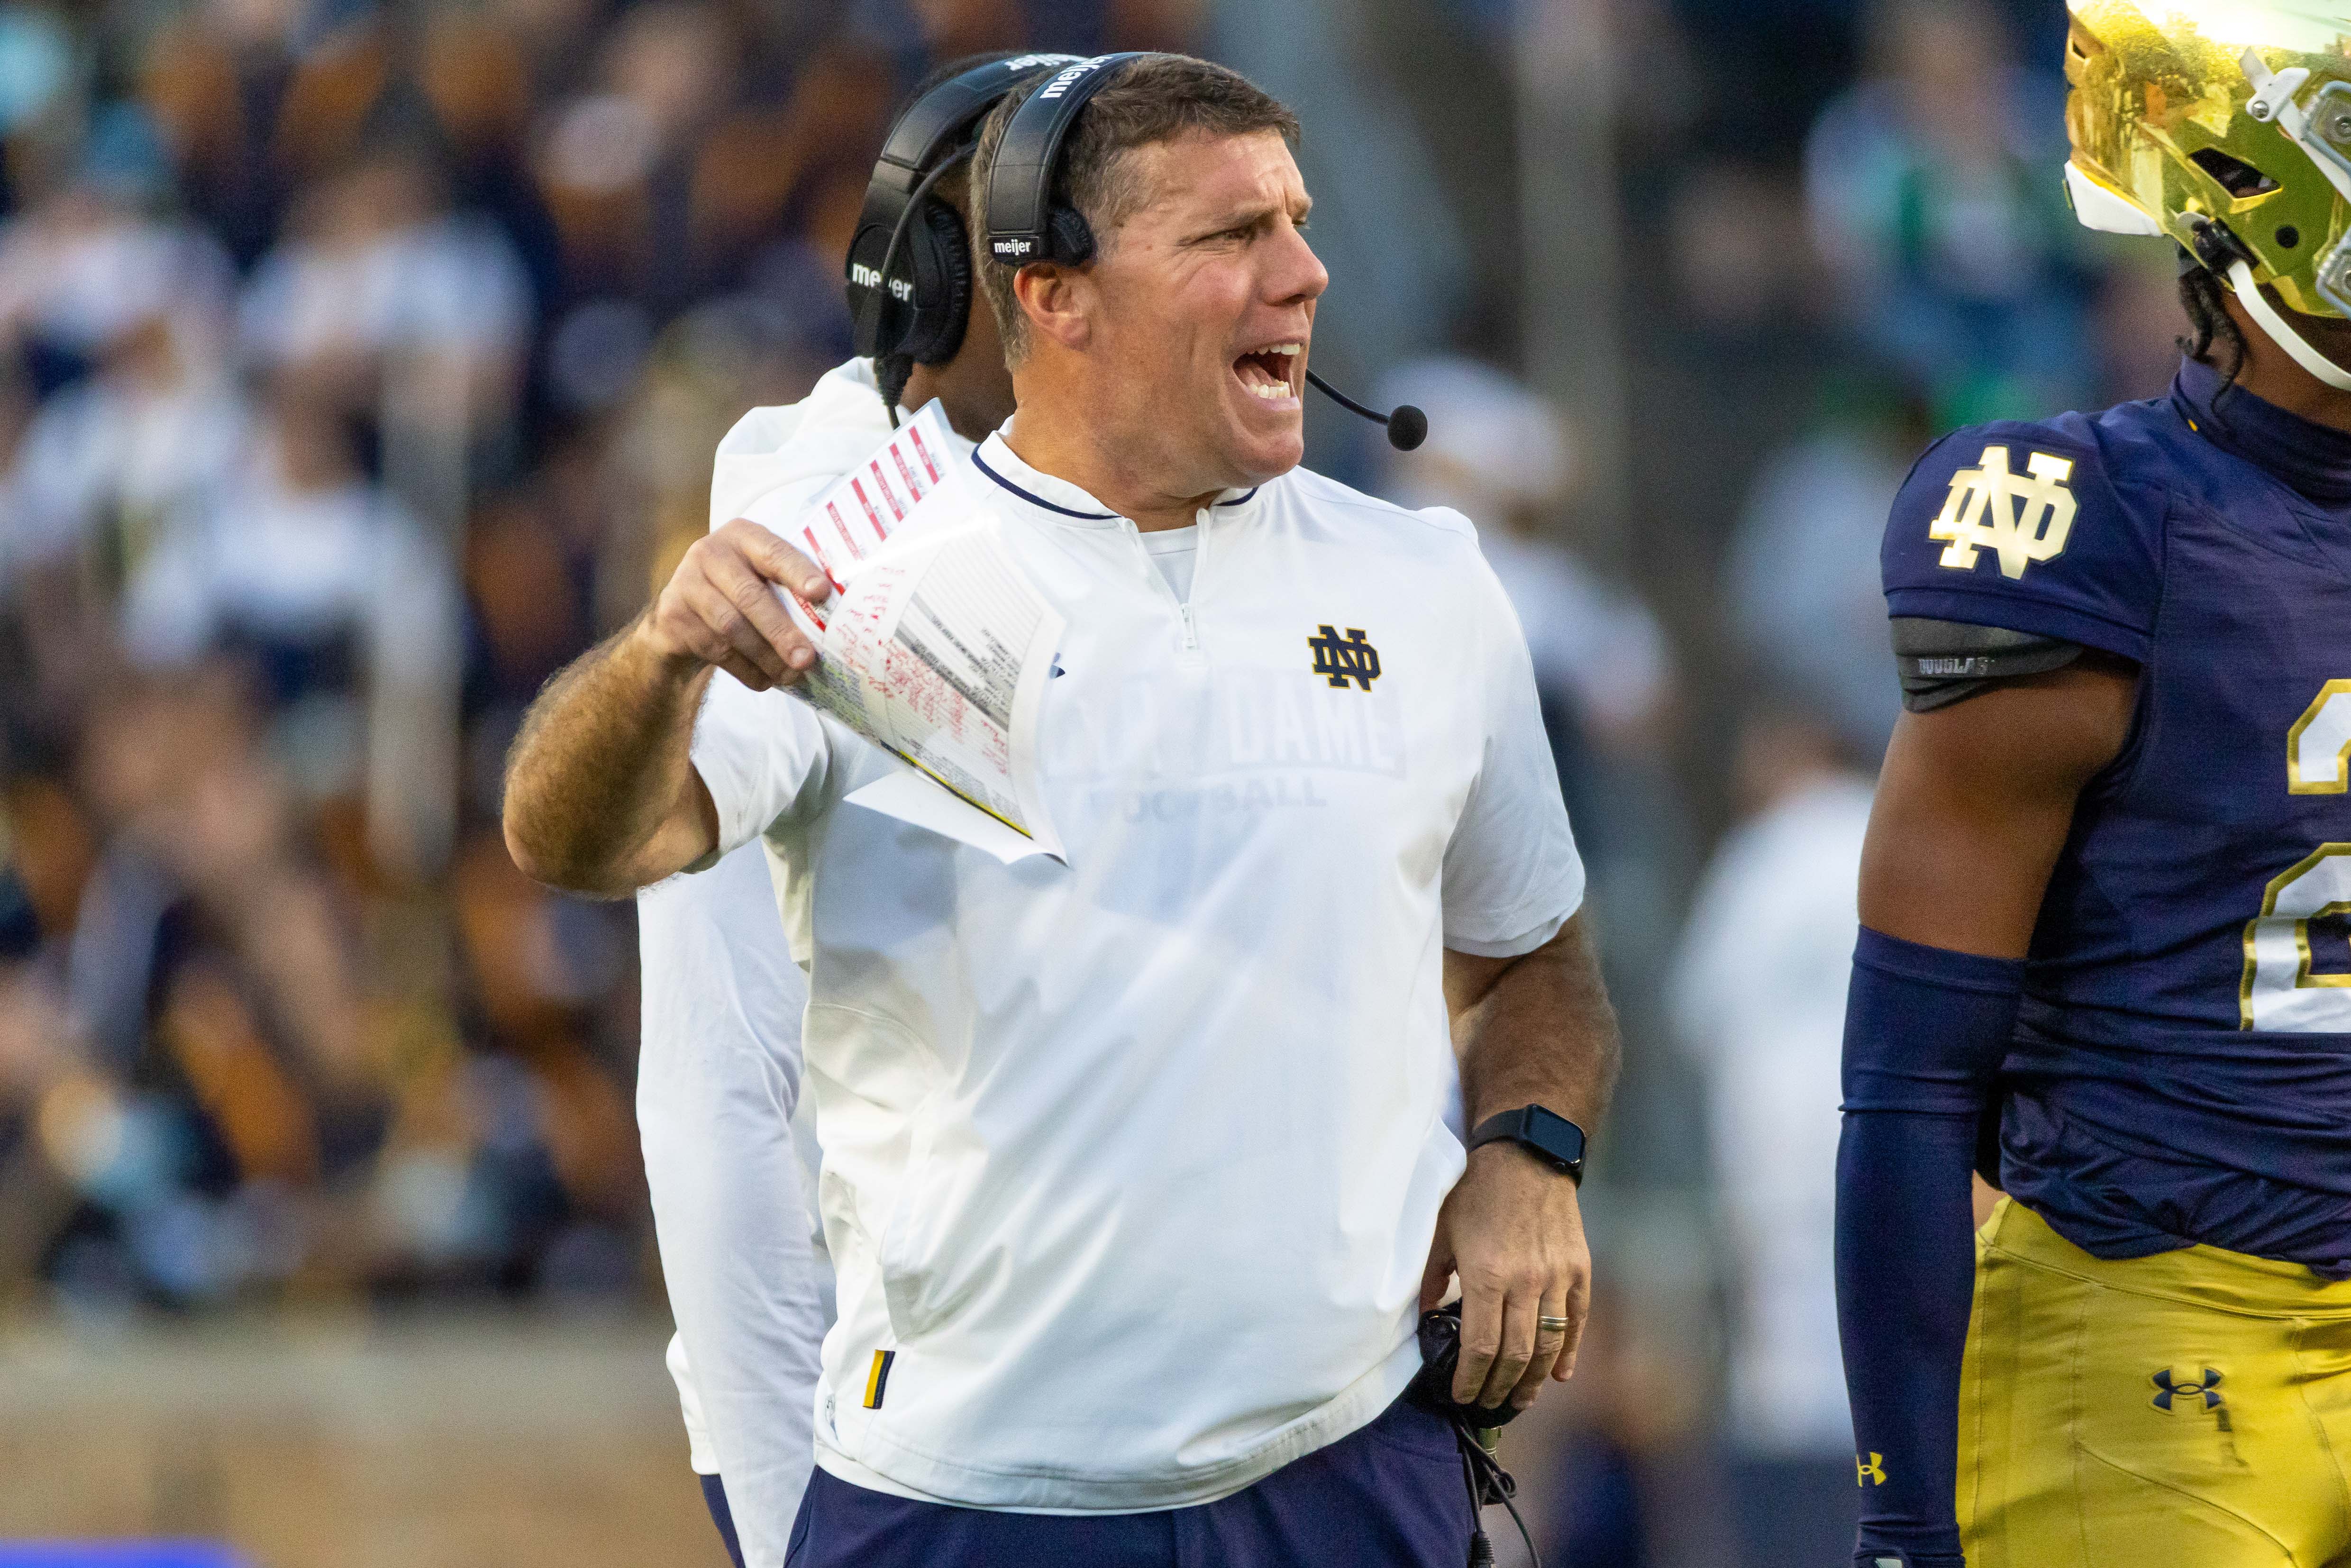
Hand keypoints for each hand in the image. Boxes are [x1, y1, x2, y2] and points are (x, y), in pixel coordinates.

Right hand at [635, 520, 831, 690]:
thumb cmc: (738, 594)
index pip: (773, 551)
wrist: (680, 617)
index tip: (822, 593)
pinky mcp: (672, 616)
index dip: (798, 572)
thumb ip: (789, 586)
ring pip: (731, 627)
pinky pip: (715, 649)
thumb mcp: (760, 577)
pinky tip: (766, 680)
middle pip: (750, 596)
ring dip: (766, 657)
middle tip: (807, 659)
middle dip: (782, 631)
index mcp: (742, 536)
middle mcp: (709, 553)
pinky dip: (746, 670)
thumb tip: (840, 619)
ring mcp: (686, 583)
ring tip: (792, 676)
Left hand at [1419, 1140, 1591, 1411]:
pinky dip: (1568, 1351)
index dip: (1471, 1378)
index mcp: (1487, 1275)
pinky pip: (1575, 1320)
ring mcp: (1557, 1277)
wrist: (1525, 1156)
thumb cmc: (1476, 1193)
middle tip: (1488, 1404)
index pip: (1481, 1347)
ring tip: (1520, 1399)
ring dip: (1533, 1379)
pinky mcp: (1579, 1269)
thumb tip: (1425, 1320)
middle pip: (1516, 1355)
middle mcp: (1526, 1282)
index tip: (1461, 1394)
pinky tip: (1559, 1374)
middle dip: (1500, 1388)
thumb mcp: (1442, 1233)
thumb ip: (1431, 1280)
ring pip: (1548, 1344)